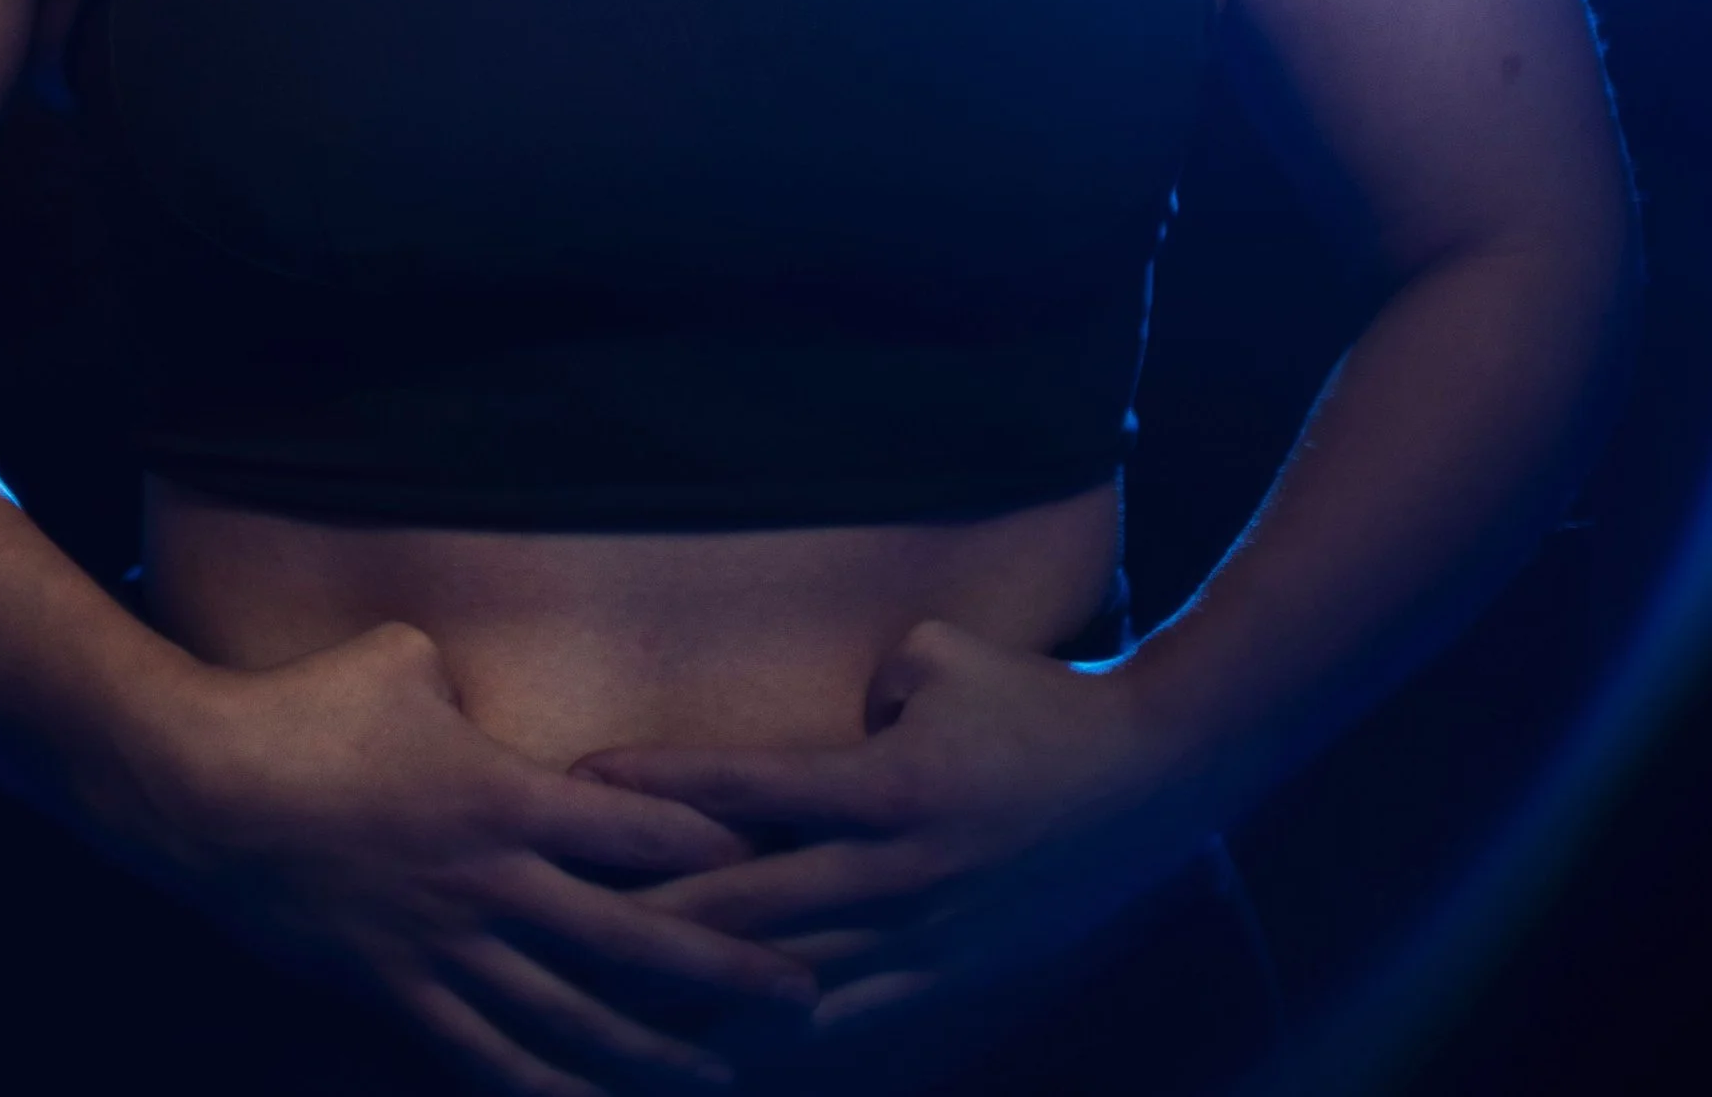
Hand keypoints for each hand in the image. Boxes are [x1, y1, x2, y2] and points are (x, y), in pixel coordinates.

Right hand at [144, 619, 823, 1092]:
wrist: (201, 791)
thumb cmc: (304, 706)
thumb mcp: (401, 656)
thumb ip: (468, 673)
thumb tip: (494, 672)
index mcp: (501, 796)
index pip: (634, 831)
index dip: (711, 849)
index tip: (784, 861)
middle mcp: (487, 885)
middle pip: (629, 943)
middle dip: (723, 972)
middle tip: (804, 994)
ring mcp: (443, 951)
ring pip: (570, 1022)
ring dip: (652, 1057)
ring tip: (724, 1082)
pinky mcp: (396, 997)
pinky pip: (486, 1061)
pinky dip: (547, 1095)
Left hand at [575, 623, 1194, 1074]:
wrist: (1149, 781)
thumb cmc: (1040, 702)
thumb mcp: (946, 656)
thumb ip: (867, 684)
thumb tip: (830, 710)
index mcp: (885, 785)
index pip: (748, 785)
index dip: (662, 782)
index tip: (581, 780)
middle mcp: (894, 872)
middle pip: (747, 902)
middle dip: (650, 915)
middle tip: (562, 922)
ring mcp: (920, 937)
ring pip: (789, 980)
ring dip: (703, 997)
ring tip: (619, 1014)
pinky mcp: (946, 976)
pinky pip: (850, 1018)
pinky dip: (784, 1039)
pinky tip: (724, 1058)